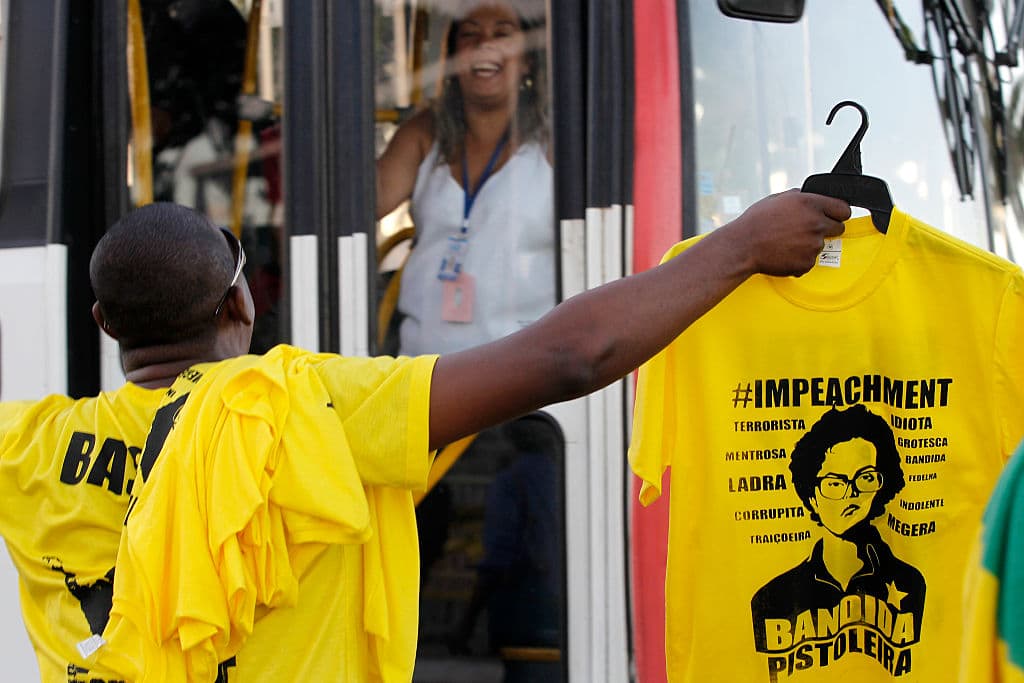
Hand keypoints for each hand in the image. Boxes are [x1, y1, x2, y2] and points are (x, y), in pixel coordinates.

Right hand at [726, 189, 849, 276]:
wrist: (743, 246)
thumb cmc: (756, 222)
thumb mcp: (778, 199)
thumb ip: (800, 196)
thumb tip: (811, 196)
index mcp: (810, 203)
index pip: (844, 209)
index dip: (838, 213)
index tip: (835, 216)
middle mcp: (815, 223)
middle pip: (839, 228)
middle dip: (827, 228)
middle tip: (808, 230)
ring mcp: (813, 244)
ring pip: (821, 245)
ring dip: (809, 244)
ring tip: (787, 242)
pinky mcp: (807, 262)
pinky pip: (810, 261)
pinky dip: (800, 259)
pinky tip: (785, 252)